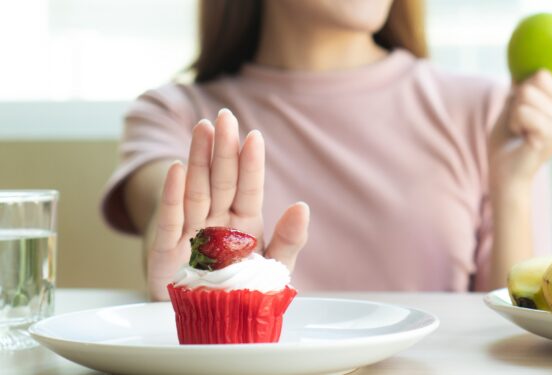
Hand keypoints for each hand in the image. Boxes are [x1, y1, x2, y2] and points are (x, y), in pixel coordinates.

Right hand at [147, 109, 309, 299]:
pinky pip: (173, 219)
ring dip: (199, 159)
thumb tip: (302, 206)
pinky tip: (179, 168)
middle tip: (225, 116)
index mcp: (245, 225)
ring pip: (197, 190)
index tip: (254, 137)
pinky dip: (174, 196)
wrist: (211, 326)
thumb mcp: (274, 270)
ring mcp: (192, 233)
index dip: (250, 164)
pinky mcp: (166, 250)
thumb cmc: (242, 294)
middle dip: (224, 149)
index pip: (249, 189)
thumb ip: (289, 241)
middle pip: (222, 181)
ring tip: (204, 128)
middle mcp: (218, 223)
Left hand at [489, 31, 551, 185]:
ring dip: (514, 109)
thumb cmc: (510, 138)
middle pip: (541, 76)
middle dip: (520, 94)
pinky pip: (522, 110)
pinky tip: (519, 135)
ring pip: (527, 93)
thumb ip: (526, 86)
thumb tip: (524, 63)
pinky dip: (513, 120)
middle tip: (522, 118)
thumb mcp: (517, 105)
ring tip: (520, 128)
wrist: (506, 172)